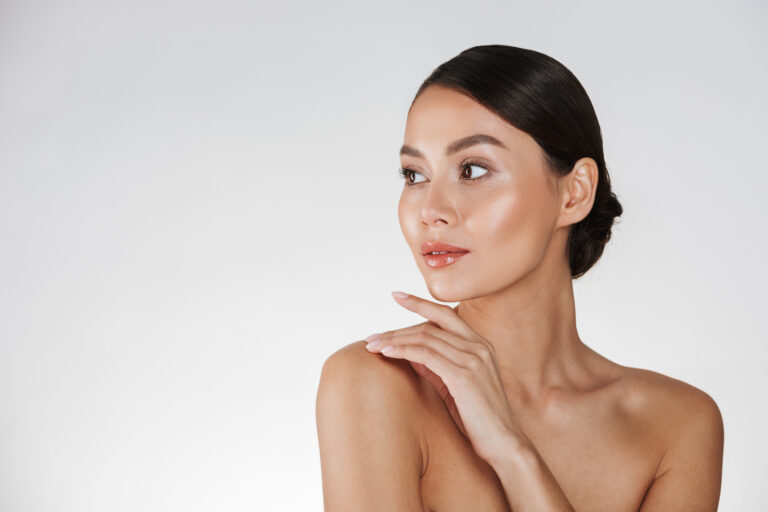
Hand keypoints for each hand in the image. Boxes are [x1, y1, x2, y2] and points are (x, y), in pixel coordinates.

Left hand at [364, 291, 527, 464]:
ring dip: (394, 340)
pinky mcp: (463, 375)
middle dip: (397, 329)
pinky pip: (425, 354)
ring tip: (372, 346)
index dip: (420, 303)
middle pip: (430, 325)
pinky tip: (386, 353)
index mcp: (480, 345)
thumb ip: (437, 366)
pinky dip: (402, 350)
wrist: (504, 444)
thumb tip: (410, 353)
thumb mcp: (455, 386)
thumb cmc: (479, 419)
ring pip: (425, 337)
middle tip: (371, 337)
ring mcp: (473, 358)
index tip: (397, 295)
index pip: (445, 315)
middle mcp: (478, 346)